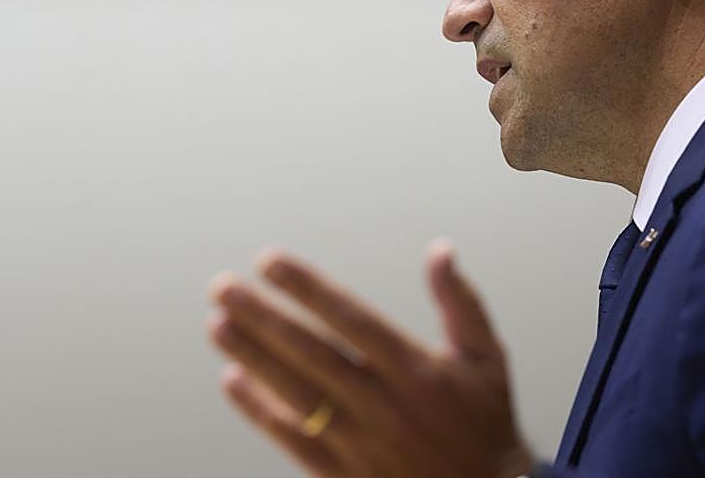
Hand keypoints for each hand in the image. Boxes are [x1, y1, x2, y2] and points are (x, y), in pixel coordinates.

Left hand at [206, 241, 532, 476]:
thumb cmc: (485, 423)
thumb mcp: (487, 359)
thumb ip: (461, 302)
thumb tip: (440, 250)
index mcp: (415, 369)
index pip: (348, 316)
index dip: (305, 286)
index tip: (268, 261)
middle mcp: (382, 404)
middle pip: (309, 351)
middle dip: (261, 316)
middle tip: (222, 287)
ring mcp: (360, 442)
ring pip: (293, 392)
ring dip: (251, 356)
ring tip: (217, 324)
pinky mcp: (343, 475)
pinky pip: (292, 440)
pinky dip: (259, 410)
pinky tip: (232, 380)